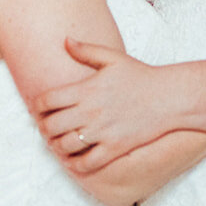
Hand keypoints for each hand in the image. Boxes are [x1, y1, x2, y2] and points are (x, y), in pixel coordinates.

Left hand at [31, 39, 172, 172]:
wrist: (169, 97)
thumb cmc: (141, 75)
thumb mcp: (113, 58)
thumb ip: (86, 50)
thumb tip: (65, 40)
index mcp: (87, 89)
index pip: (47, 100)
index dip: (37, 106)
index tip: (39, 109)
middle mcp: (91, 111)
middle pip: (51, 126)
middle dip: (43, 128)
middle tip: (45, 128)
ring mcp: (103, 131)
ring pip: (65, 146)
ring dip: (55, 146)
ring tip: (56, 143)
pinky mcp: (115, 148)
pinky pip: (87, 164)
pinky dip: (75, 165)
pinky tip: (73, 160)